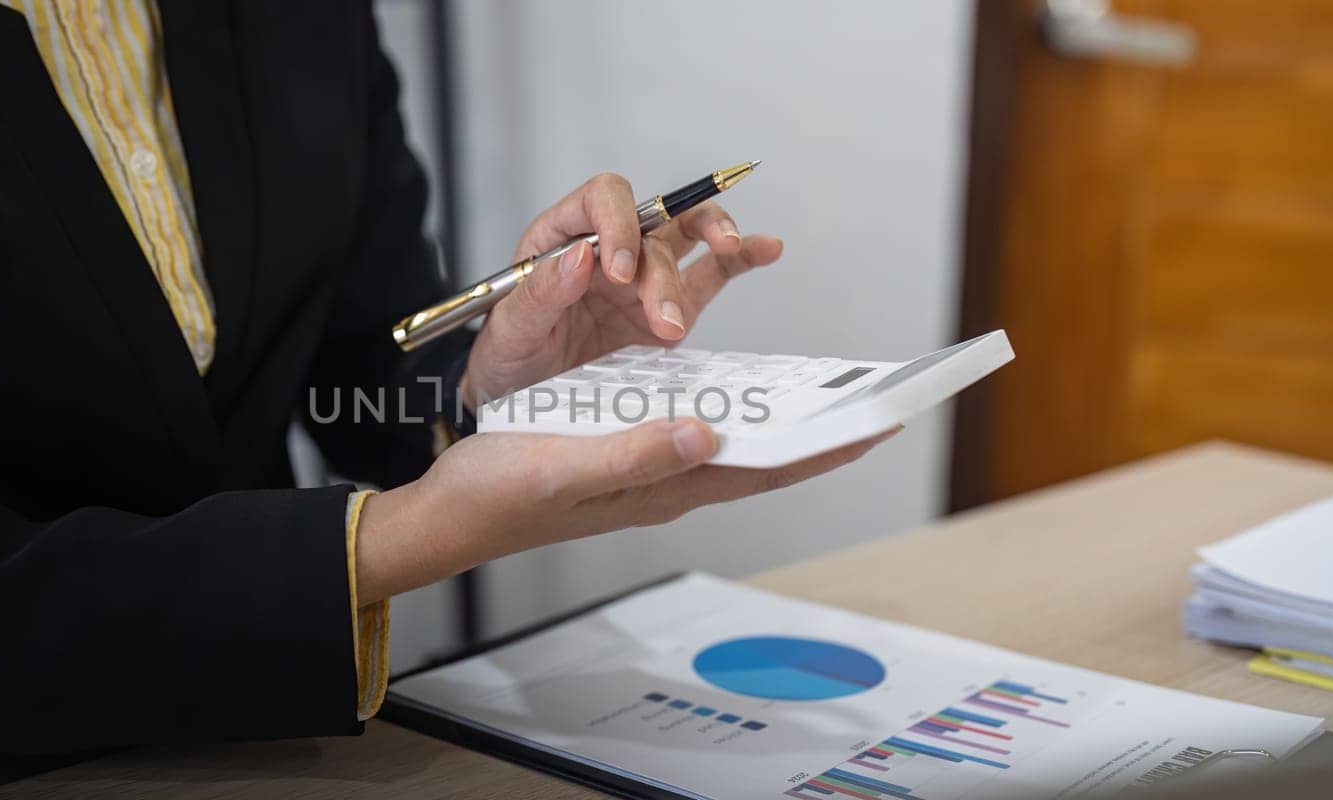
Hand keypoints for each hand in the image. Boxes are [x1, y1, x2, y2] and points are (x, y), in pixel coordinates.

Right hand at [353, 420, 897, 605]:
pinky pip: (694, 431)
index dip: (823, 449)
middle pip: (762, 459)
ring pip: (733, 446)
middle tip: (869, 405)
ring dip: (779, 424)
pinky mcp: (626, 453)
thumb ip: (638, 454)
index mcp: (663, 486)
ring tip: (823, 396)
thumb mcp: (569, 466)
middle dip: (818, 435)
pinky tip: (734, 391)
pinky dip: (730, 412)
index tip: (879, 426)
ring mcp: (648, 470)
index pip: (763, 468)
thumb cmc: (503, 491)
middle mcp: (666, 480)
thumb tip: (710, 432)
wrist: (453, 512)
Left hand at [460, 173, 784, 403]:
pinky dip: (742, 258)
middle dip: (661, 272)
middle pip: (653, 228)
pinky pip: (713, 271)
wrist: (519, 397)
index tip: (617, 271)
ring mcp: (642, 274)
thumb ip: (540, 292)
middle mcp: (608, 246)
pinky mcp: (668, 305)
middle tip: (661, 318)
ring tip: (732, 248)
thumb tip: (580, 255)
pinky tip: (767, 249)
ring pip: (689, 235)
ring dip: (715, 240)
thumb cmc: (507, 356)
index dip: (618, 224)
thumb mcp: (509, 329)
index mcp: (563, 236)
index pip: (603, 199)